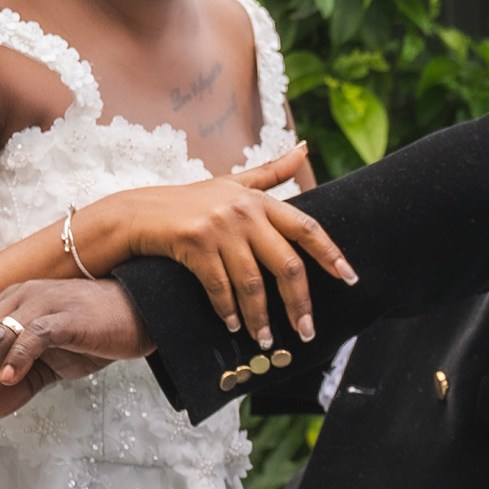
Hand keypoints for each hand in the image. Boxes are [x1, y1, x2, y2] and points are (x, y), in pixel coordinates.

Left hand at [0, 279, 149, 419]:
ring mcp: (43, 303)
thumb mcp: (52, 365)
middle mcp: (20, 297)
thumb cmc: (93, 334)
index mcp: (11, 303)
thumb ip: (21, 384)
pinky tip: (8, 380)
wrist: (140, 314)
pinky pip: (34, 335)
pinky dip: (17, 357)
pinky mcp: (66, 316)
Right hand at [80, 155, 353, 347]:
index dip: (331, 254)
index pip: (307, 228)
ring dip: (261, 317)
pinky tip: (233, 326)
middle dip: (299, 303)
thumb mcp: (233, 183)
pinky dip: (228, 310)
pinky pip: (220, 286)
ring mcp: (219, 227)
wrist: (139, 213)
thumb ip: (271, 172)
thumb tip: (305, 148)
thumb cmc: (192, 202)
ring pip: (253, 283)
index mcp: (260, 200)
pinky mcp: (194, 243)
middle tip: (306, 331)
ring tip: (266, 339)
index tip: (350, 279)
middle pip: (286, 265)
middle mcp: (244, 211)